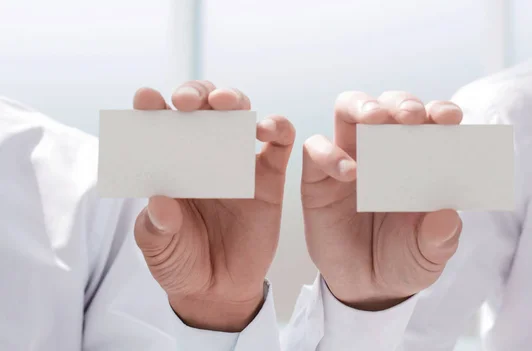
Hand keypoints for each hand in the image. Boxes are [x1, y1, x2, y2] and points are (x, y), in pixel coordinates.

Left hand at [132, 81, 294, 330]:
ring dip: (233, 100)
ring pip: (240, 115)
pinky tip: (266, 128)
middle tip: (187, 102)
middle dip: (195, 93)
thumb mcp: (158, 248)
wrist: (218, 291)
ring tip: (224, 102)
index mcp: (170, 164)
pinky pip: (279, 144)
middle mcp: (203, 155)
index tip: (146, 99)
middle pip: (203, 108)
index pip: (159, 126)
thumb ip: (156, 226)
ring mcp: (238, 163)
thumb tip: (160, 200)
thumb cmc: (180, 262)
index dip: (152, 108)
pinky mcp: (269, 178)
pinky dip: (277, 127)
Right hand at [302, 91, 462, 310]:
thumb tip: (447, 214)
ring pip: (347, 110)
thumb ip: (440, 237)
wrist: (367, 287)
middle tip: (411, 116)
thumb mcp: (429, 254)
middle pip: (387, 104)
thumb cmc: (404, 259)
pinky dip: (329, 152)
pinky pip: (315, 148)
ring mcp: (349, 159)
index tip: (450, 118)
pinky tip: (350, 173)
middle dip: (401, 102)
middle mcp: (384, 151)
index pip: (429, 122)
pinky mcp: (318, 177)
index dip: (439, 111)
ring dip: (362, 106)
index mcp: (419, 160)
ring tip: (375, 119)